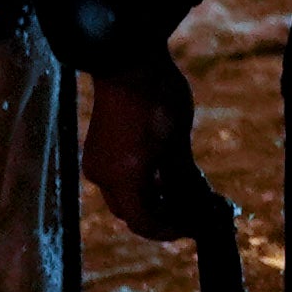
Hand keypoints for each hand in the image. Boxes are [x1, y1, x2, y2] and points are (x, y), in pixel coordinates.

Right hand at [77, 63, 204, 238]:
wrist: (127, 62)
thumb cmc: (157, 99)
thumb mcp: (177, 143)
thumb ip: (182, 177)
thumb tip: (195, 202)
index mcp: (125, 178)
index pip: (145, 223)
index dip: (171, 230)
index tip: (194, 227)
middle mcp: (104, 176)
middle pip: (132, 213)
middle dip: (162, 216)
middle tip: (192, 211)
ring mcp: (97, 163)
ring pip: (124, 197)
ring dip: (151, 199)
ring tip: (182, 190)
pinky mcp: (97, 150)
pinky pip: (117, 180)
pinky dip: (140, 184)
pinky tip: (164, 174)